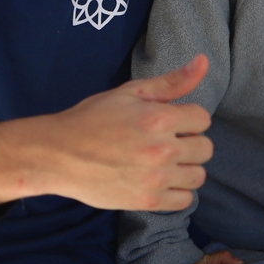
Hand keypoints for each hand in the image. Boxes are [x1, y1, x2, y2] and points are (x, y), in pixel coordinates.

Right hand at [0, 55, 212, 209]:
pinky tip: (161, 181)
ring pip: (198, 176)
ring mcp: (156, 178)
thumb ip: (171, 81)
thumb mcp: (131, 92)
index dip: (188, 119)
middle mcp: (162, 150)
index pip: (203, 119)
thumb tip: (204, 62)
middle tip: (167, 142)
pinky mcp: (147, 201)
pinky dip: (178, 192)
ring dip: (186, 168)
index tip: (172, 123)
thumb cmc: (93, 118)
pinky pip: (185, 200)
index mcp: (160, 119)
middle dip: (190, 142)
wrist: (58, 154)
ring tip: (165, 163)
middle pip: (205, 148)